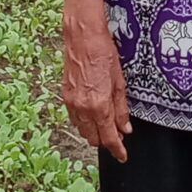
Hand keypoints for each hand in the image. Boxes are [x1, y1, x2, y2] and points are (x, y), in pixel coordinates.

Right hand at [62, 19, 132, 161]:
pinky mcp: (65, 96)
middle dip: (106, 141)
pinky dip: (84, 122)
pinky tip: (93, 115)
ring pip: (83, 130)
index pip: (108, 137)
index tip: (123, 156)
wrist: (82, 35)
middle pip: (93, 138)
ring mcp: (71, 102)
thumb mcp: (119, 81)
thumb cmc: (103, 52)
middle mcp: (82, 108)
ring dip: (94, 132)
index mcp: (98, 105)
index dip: (117, 149)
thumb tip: (125, 128)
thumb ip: (121, 108)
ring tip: (107, 125)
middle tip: (117, 137)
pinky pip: (75, 118)